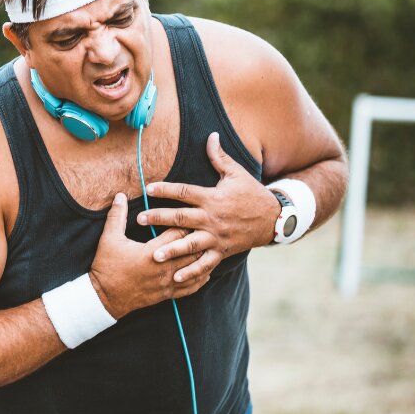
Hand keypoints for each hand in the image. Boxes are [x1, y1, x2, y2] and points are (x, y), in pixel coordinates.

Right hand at [89, 193, 211, 319]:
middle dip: (198, 238)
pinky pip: (191, 287)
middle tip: (205, 228)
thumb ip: (116, 215)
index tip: (188, 214)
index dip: (184, 223)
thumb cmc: (107, 266)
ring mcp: (167, 283)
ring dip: (202, 257)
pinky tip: (204, 271)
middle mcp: (163, 268)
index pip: (177, 234)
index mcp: (151, 252)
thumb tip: (120, 195)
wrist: (105, 297)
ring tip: (209, 247)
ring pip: (194, 269)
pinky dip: (200, 278)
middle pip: (191, 250)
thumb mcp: (109, 238)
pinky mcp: (167, 294)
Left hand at [136, 132, 280, 283]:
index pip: (184, 192)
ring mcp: (217, 237)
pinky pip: (205, 264)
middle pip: (181, 218)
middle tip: (139, 219)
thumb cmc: (252, 193)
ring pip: (191, 244)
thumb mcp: (236, 173)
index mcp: (212, 197)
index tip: (148, 188)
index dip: (166, 189)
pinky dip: (192, 272)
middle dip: (159, 218)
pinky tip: (176, 278)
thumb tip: (210, 135)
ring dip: (172, 249)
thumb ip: (219, 157)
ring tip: (154, 254)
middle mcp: (212, 218)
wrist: (274, 218)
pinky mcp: (222, 251)